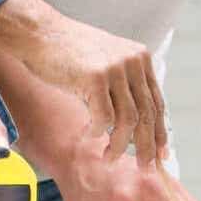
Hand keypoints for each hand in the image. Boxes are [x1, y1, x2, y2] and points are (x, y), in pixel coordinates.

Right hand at [0, 0, 164, 163]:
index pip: (157, 103)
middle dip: (147, 146)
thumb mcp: (106, 63)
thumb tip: (138, 127)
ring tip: (109, 157)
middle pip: (148, 114)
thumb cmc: (68, 52)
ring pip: (129, 121)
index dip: (160, 132)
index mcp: (140, 58)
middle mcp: (133, 62)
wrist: (40, 33)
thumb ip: (124, 87)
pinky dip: (98, 132)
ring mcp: (115, 69)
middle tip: (143, 167)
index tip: (160, 155)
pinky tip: (90, 135)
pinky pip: (104, 118)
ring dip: (119, 145)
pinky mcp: (95, 78)